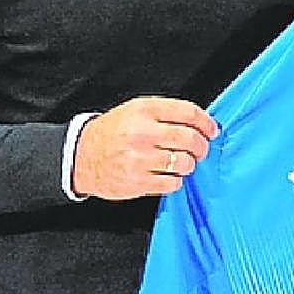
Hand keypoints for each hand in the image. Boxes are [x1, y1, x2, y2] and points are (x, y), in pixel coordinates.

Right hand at [72, 97, 217, 199]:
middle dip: (202, 146)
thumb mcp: (135, 110)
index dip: (206, 122)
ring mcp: (139, 159)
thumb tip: (199, 122)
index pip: (188, 112)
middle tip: (201, 149)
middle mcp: (142, 133)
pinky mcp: (137, 182)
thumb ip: (165, 113)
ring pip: (184, 163)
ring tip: (181, 162)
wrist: (81, 157)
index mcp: (144, 111)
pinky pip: (172, 183)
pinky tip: (167, 175)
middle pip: (190, 139)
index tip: (211, 129)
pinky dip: (175, 180)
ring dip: (189, 164)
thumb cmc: (112, 132)